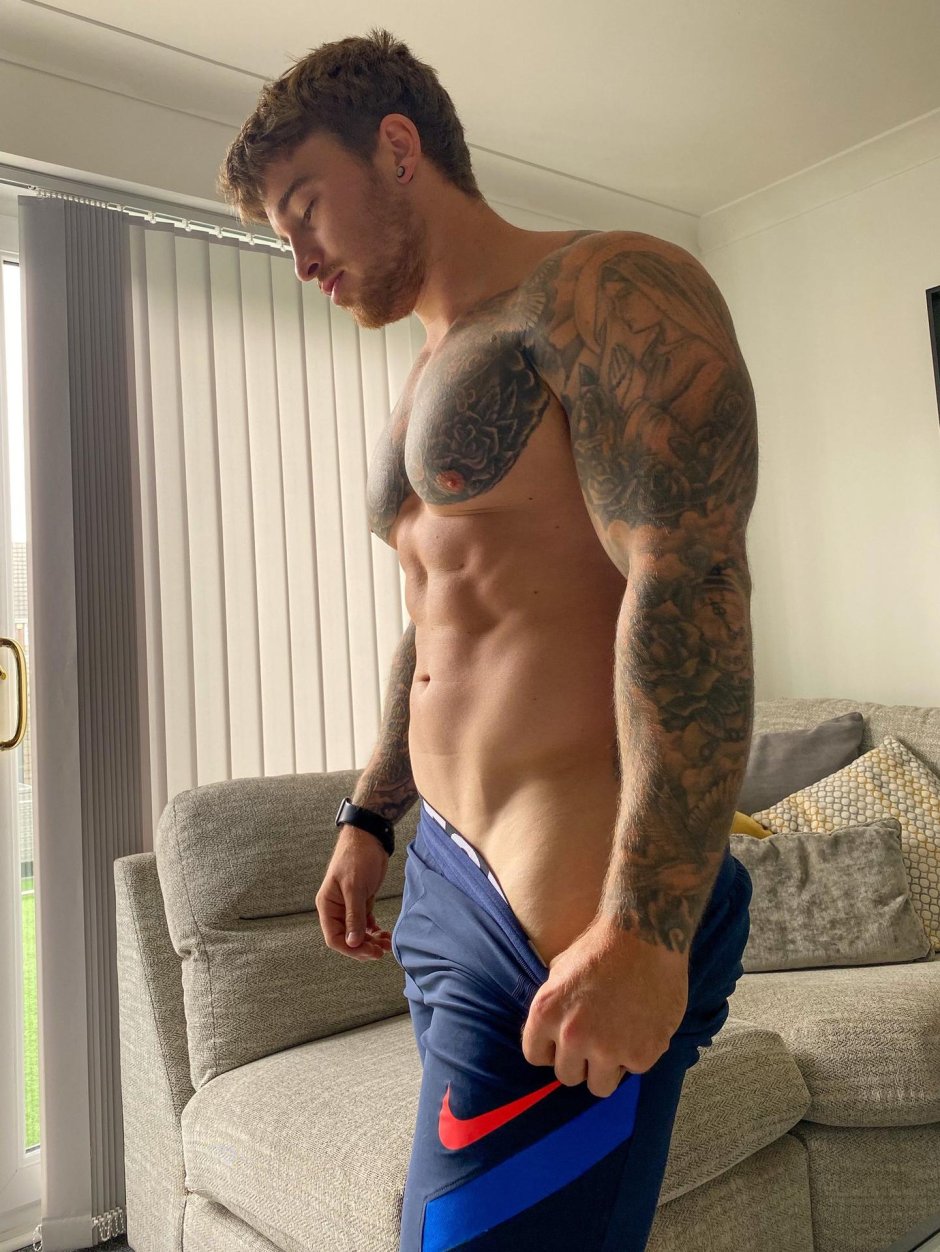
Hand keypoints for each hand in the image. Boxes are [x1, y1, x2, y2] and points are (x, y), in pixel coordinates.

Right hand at [315, 826, 393, 961]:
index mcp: (327, 906)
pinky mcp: (362, 902)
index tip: (369, 952)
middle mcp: (336, 909)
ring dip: (371, 941)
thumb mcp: (355, 887)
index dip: (351, 949)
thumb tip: (352, 943)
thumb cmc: (357, 858)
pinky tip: (385, 934)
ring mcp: (349, 907)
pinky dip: (375, 932)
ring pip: (358, 933)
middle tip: (381, 951)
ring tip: (386, 944)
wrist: (369, 838)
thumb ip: (354, 916)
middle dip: (363, 947)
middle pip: (347, 939)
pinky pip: (366, 924)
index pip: (334, 938)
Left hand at [520, 916, 688, 1096]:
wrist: (646, 933)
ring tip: (619, 1039)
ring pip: (600, 1085)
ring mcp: (608, 1048)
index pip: (536, 1056)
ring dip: (607, 1068)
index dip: (552, 1049)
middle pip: (567, 1076)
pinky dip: (639, 1053)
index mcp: (546, 1013)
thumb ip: (553, 1007)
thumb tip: (551, 1035)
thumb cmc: (601, 946)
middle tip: (596, 1040)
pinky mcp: (642, 1054)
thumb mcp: (559, 971)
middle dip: (580, 1061)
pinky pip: (634, 1069)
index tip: (566, 1041)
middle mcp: (573, 1036)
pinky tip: (642, 1025)